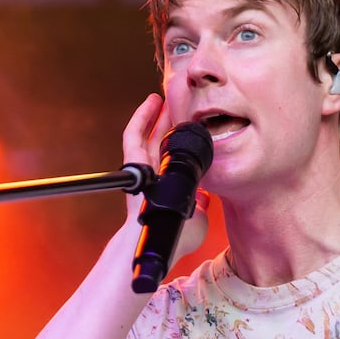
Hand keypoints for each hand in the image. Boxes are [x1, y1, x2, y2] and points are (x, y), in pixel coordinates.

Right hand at [121, 94, 209, 260]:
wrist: (159, 243)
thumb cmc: (178, 236)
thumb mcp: (199, 217)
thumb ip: (201, 203)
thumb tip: (205, 194)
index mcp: (169, 184)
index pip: (175, 154)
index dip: (183, 138)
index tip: (195, 123)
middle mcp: (154, 174)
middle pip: (162, 139)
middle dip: (171, 120)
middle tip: (180, 100)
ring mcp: (143, 168)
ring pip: (148, 133)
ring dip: (156, 114)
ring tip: (164, 96)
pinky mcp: (134, 164)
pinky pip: (134, 135)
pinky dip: (141, 118)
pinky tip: (151, 103)